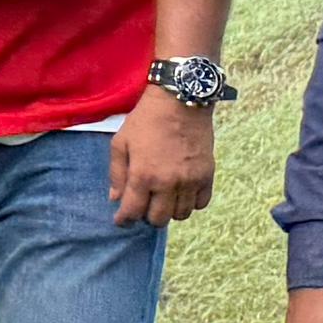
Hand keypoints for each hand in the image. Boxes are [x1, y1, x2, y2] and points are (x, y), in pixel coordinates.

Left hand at [107, 87, 216, 228]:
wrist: (180, 102)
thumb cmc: (145, 121)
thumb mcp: (121, 143)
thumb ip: (117, 173)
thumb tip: (115, 198)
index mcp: (143, 175)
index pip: (133, 211)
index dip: (124, 220)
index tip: (122, 220)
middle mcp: (168, 182)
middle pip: (159, 219)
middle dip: (147, 217)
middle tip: (144, 206)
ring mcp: (190, 180)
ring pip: (181, 214)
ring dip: (169, 210)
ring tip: (162, 198)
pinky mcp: (207, 175)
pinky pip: (201, 203)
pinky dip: (190, 203)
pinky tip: (181, 193)